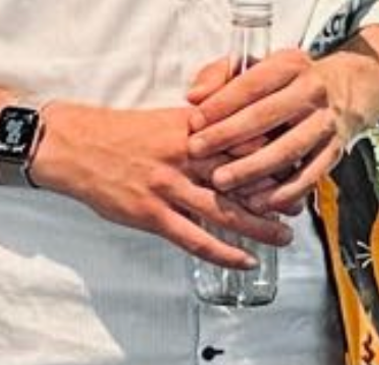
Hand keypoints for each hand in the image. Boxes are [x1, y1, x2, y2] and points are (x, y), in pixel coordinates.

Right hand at [28, 101, 292, 268]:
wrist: (77, 144)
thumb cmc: (121, 132)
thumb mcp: (166, 118)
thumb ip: (200, 128)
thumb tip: (234, 138)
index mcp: (190, 126)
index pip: (242, 138)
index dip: (272, 152)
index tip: (296, 161)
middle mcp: (184, 154)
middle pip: (240, 175)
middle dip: (275, 191)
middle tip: (300, 203)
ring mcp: (168, 186)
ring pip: (224, 209)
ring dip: (259, 226)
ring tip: (284, 236)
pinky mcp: (152, 213)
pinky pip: (195, 238)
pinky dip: (224, 251)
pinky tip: (244, 259)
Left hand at [185, 47, 358, 214]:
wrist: (346, 89)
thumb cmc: (288, 80)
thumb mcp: (259, 64)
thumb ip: (221, 75)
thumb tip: (194, 96)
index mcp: (290, 64)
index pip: (252, 83)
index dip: (220, 103)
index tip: (194, 121)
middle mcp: (312, 91)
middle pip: (267, 115)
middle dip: (228, 135)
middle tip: (197, 151)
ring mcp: (325, 123)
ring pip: (288, 149)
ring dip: (252, 169)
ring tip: (221, 181)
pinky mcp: (334, 152)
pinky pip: (308, 177)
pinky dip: (282, 193)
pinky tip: (256, 203)